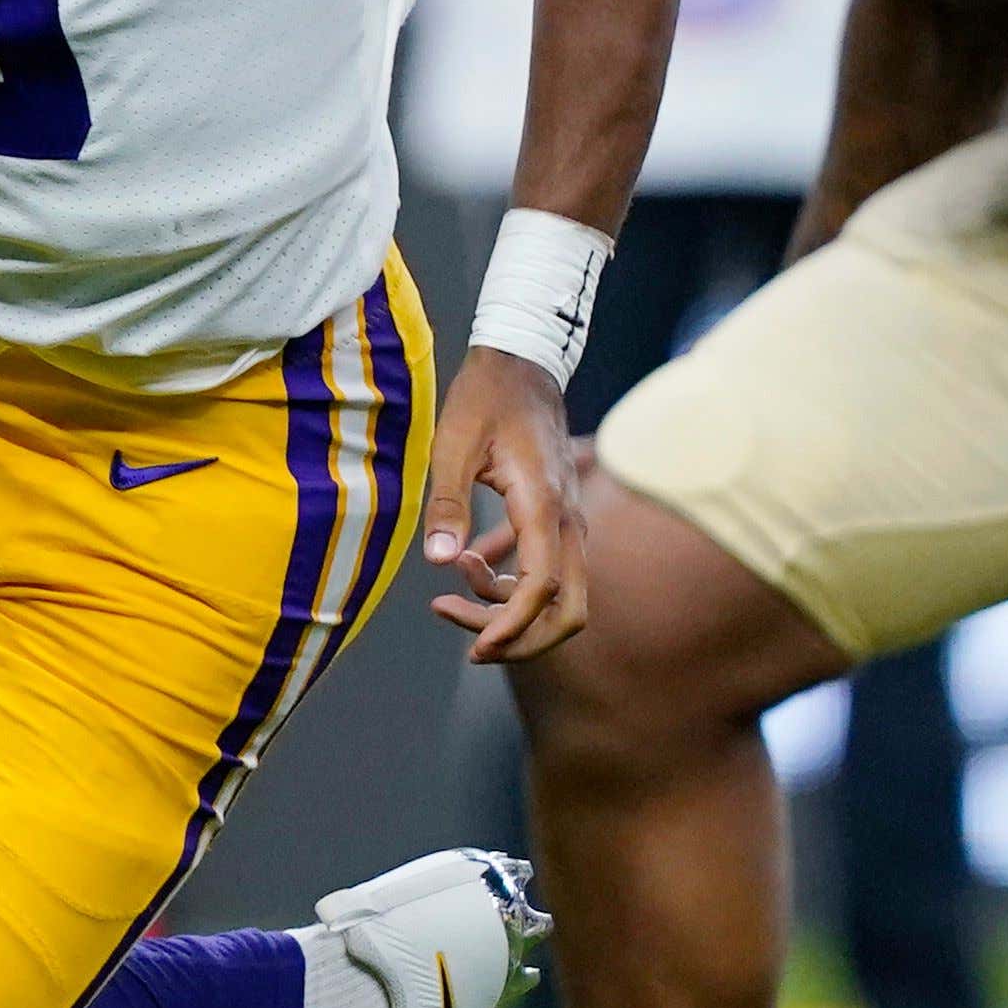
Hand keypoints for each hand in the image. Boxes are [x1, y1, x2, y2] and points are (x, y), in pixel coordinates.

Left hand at [420, 346, 588, 662]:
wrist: (521, 360)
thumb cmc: (485, 397)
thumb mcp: (453, 445)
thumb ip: (447, 503)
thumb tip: (439, 561)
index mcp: (543, 505)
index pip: (542, 588)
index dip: (512, 628)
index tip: (475, 647)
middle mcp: (567, 518)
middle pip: (568, 609)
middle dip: (523, 639)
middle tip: (472, 646)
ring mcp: (567, 517)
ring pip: (556, 593)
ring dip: (508, 607)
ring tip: (450, 588)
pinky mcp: (556, 513)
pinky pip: (543, 566)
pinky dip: (509, 579)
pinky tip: (467, 563)